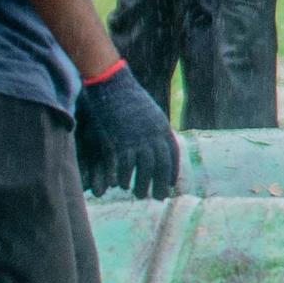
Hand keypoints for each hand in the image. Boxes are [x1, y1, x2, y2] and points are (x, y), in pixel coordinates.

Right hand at [73, 66, 182, 200]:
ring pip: (144, 170)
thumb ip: (155, 128)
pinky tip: (121, 185)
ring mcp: (136, 140)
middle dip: (160, 184)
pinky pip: (124, 166)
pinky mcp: (118, 142)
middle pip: (161, 166)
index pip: (172, 155)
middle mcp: (153, 137)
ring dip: (143, 185)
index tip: (170, 184)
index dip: (171, 171)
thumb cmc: (128, 98)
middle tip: (158, 198)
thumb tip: (160, 139)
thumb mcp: (150, 112)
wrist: (112, 85)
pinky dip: (124, 177)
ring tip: (140, 195)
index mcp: (162, 128)